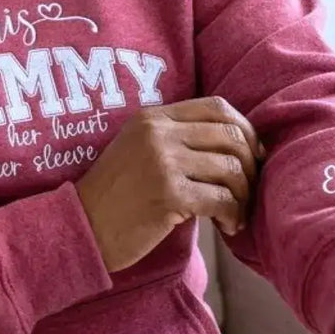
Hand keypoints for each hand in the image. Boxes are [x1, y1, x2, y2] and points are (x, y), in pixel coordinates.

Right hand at [74, 96, 263, 271]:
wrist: (81, 227)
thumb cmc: (115, 197)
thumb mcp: (139, 151)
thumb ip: (175, 139)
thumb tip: (235, 143)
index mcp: (152, 117)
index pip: (216, 106)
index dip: (245, 128)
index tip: (253, 155)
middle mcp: (158, 133)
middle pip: (230, 134)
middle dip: (250, 165)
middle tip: (248, 190)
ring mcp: (162, 162)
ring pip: (231, 168)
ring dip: (244, 195)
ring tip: (235, 214)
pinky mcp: (168, 194)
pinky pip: (222, 199)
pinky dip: (233, 215)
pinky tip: (226, 226)